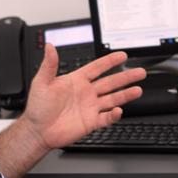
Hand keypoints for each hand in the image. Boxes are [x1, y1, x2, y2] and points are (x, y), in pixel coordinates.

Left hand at [19, 44, 145, 152]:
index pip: (97, 68)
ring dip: (125, 95)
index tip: (122, 55)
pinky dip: (114, 115)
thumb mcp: (41, 82)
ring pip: (113, 99)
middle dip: (126, 77)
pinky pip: (106, 118)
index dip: (110, 61)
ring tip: (138, 90)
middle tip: (139, 72)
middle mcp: (86, 93)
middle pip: (111, 83)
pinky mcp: (90, 122)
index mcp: (76, 81)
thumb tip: (50, 47)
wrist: (37, 131)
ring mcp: (90, 108)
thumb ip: (49, 65)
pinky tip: (119, 111)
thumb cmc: (38, 108)